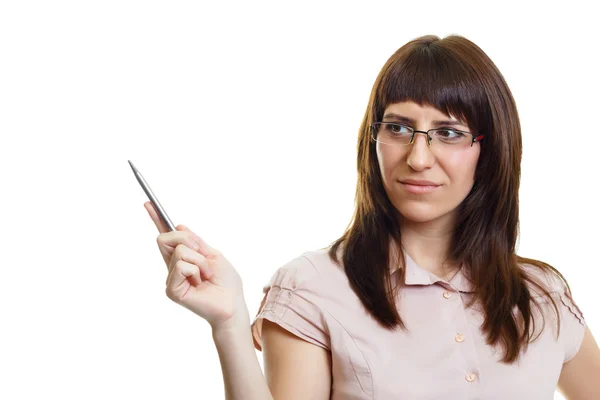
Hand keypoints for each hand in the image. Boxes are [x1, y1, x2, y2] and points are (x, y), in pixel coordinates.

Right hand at [144, 201, 247, 329]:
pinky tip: (200, 283)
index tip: (148, 203)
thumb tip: (179, 224)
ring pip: (180, 250)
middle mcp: (173, 267)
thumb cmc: (226, 282)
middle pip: (165, 237)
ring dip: (200, 260)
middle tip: (203, 255)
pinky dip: (196, 270)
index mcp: (182, 258)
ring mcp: (171, 278)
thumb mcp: (212, 254)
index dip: (156, 219)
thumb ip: (195, 241)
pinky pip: (182, 265)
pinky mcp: (171, 289)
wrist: (232, 304)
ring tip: (206, 275)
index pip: (166, 236)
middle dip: (188, 239)